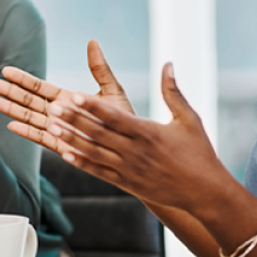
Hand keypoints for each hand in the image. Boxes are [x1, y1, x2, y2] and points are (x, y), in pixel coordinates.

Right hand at [0, 39, 134, 153]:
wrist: (132, 146)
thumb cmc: (124, 119)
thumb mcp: (112, 89)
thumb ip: (100, 68)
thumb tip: (92, 41)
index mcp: (67, 99)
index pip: (40, 87)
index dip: (23, 79)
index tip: (6, 71)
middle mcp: (59, 114)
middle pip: (29, 101)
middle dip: (10, 92)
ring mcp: (59, 130)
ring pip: (29, 117)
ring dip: (11, 109)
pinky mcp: (63, 146)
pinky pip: (41, 138)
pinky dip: (26, 132)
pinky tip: (10, 125)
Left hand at [43, 63, 227, 212]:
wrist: (204, 193)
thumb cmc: (199, 153)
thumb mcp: (189, 119)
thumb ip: (173, 92)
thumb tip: (168, 64)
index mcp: (149, 132)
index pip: (115, 117)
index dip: (93, 106)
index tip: (74, 95)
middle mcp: (135, 152)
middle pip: (98, 133)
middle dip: (73, 119)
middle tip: (52, 108)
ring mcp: (129, 170)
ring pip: (94, 153)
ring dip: (71, 140)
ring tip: (51, 128)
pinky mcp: (128, 185)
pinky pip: (99, 172)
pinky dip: (81, 163)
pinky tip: (64, 153)